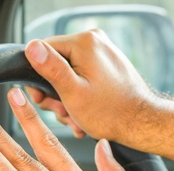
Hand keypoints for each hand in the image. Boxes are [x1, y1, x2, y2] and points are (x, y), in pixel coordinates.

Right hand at [25, 29, 158, 141]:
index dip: (37, 77)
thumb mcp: (72, 93)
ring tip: (76, 118)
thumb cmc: (111, 113)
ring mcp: (102, 53)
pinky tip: (84, 115)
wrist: (142, 124)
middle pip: (56, 63)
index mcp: (84, 42)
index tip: (42, 100)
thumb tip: (31, 48)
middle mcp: (95, 42)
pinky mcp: (107, 65)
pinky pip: (83, 77)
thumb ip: (50, 69)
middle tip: (63, 112)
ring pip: (68, 73)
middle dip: (55, 92)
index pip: (43, 50)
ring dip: (67, 99)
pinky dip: (80, 96)